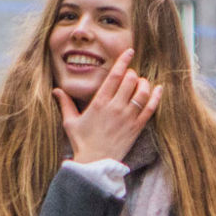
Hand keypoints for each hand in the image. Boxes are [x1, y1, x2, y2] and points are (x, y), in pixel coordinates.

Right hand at [56, 48, 161, 164]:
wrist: (95, 164)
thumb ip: (65, 104)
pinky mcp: (137, 128)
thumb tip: (56, 90)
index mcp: (99, 102)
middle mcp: (115, 107)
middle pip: (130, 80)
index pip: (114, 76)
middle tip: (130, 75)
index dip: (123, 61)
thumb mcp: (70, 122)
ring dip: (144, 83)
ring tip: (141, 83)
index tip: (129, 51)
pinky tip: (158, 89)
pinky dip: (156, 97)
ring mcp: (128, 117)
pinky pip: (150, 108)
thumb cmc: (82, 143)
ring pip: (142, 92)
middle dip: (132, 73)